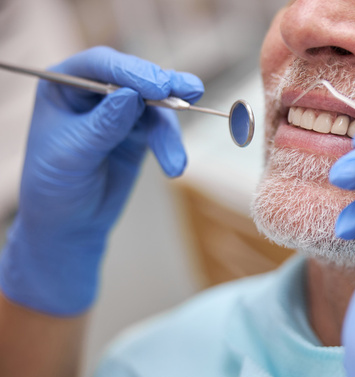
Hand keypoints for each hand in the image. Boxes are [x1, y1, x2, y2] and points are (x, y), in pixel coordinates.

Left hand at [0, 47, 203, 315]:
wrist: (70, 223)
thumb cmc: (55, 187)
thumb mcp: (73, 155)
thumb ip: (103, 125)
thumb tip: (133, 96)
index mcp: (64, 86)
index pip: (100, 65)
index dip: (130, 71)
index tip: (158, 86)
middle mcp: (93, 92)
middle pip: (134, 78)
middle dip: (163, 87)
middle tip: (189, 93)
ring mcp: (119, 111)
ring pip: (155, 106)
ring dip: (170, 131)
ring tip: (175, 162)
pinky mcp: (139, 133)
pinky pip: (162, 130)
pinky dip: (171, 146)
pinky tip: (175, 166)